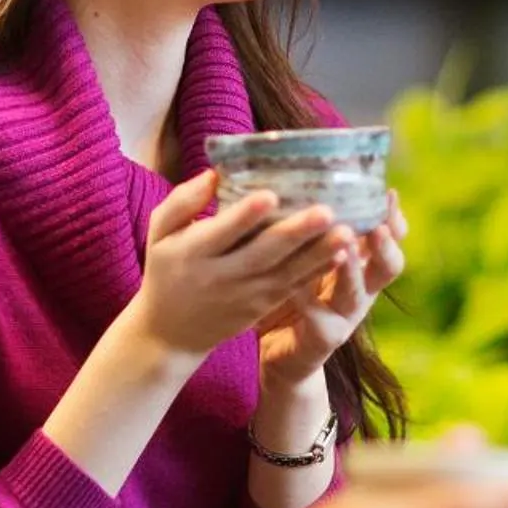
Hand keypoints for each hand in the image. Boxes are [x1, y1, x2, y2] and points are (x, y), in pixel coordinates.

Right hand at [126, 171, 354, 360]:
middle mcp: (222, 275)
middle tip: (326, 211)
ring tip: (348, 232)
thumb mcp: (159, 233)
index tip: (271, 194)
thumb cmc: (167, 270)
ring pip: (287, 273)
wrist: (171, 333)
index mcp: (193, 253)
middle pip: (263, 253)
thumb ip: (182, 202)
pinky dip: (318, 272)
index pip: (222, 233)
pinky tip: (341, 254)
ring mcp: (247, 294)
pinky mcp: (263, 305)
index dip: (246, 216)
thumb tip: (215, 173)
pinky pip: (294, 286)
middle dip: (297, 233)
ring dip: (319, 253)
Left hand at [257, 190, 406, 389]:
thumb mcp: (303, 258)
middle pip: (389, 266)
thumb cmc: (290, 295)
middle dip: (385, 244)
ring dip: (352, 269)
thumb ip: (307, 227)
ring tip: (344, 245)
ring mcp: (344, 319)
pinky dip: (308, 302)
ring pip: (357, 294)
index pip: (388, 239)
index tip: (388, 192)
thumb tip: (294, 174)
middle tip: (378, 223)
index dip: (393, 218)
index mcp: (359, 266)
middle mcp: (359, 292)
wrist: (280, 356)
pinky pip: (320, 321)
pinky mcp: (322, 341)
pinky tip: (294, 285)